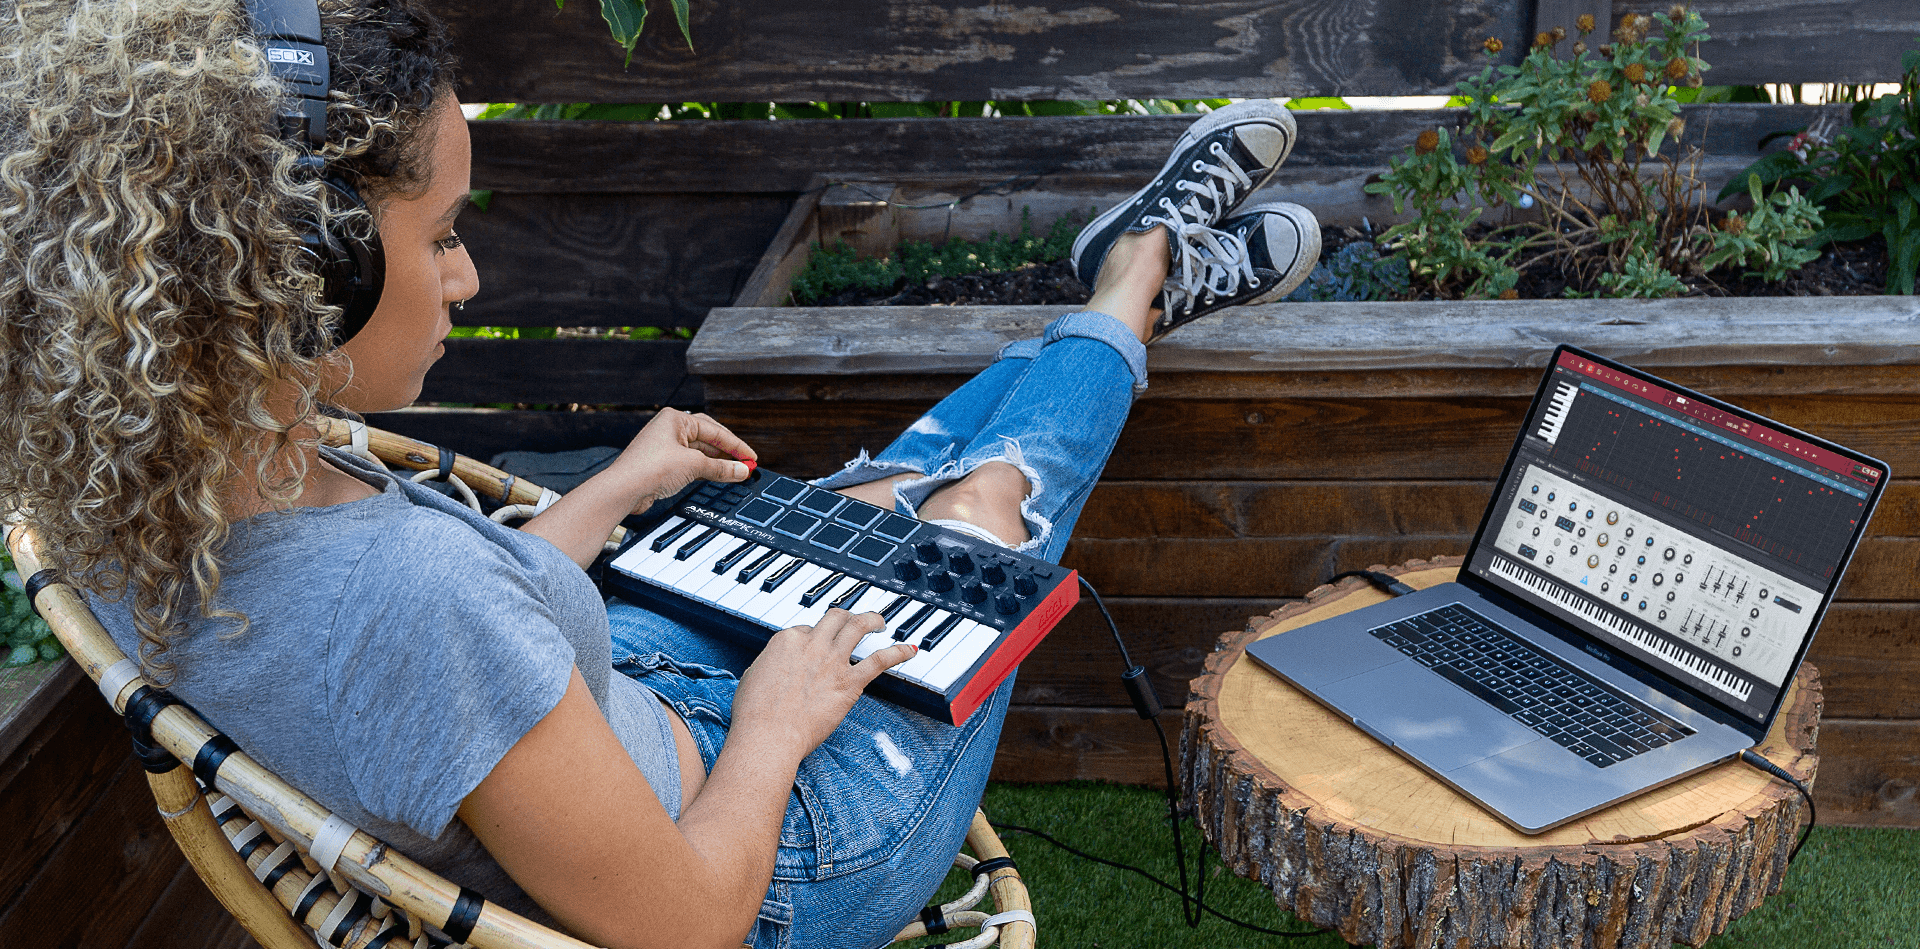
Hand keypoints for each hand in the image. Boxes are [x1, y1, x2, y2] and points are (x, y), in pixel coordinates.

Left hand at [613, 408, 757, 511]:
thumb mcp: (693, 465)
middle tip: (745, 464)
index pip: (714, 430)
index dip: (736, 445)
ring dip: (717, 462)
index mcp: (675, 419)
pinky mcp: (662, 464)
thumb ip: (721, 468)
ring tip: (734, 472)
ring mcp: (665, 447)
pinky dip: (705, 469)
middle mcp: (669, 429)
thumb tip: (741, 471)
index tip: (751, 457)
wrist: (624, 489)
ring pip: (699, 452)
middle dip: (728, 452)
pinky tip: (715, 476)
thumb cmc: (648, 468)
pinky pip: (690, 463)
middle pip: (708, 438)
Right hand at [730, 609, 917, 760]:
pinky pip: (879, 661)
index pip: (808, 628)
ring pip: (858, 626)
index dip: (815, 636)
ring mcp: (832, 661)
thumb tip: (775, 667)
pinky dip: (897, 652)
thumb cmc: (754, 714)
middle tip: (853, 620)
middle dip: (845, 616)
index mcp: (787, 640)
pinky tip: (909, 650)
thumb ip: (769, 665)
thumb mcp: (753, 678)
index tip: (818, 644)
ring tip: (879, 621)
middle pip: (835, 618)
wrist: (767, 735)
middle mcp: (812, 644)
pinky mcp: (849, 682)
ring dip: (872, 619)